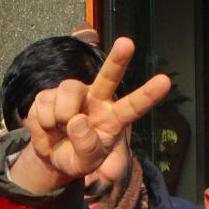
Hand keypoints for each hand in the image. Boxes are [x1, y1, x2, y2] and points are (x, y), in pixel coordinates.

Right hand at [12, 37, 170, 195]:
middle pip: (109, 76)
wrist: (49, 157)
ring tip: (60, 127)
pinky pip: (46, 102)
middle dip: (118, 59)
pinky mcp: (50, 94)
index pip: (132, 106)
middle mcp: (96, 99)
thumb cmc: (76, 158)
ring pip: (69, 90)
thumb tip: (77, 120)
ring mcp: (73, 94)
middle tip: (127, 44)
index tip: (165, 82)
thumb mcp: (86, 164)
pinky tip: (48, 126)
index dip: (147, 95)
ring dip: (61, 115)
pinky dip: (44, 121)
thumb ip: (87, 147)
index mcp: (113, 117)